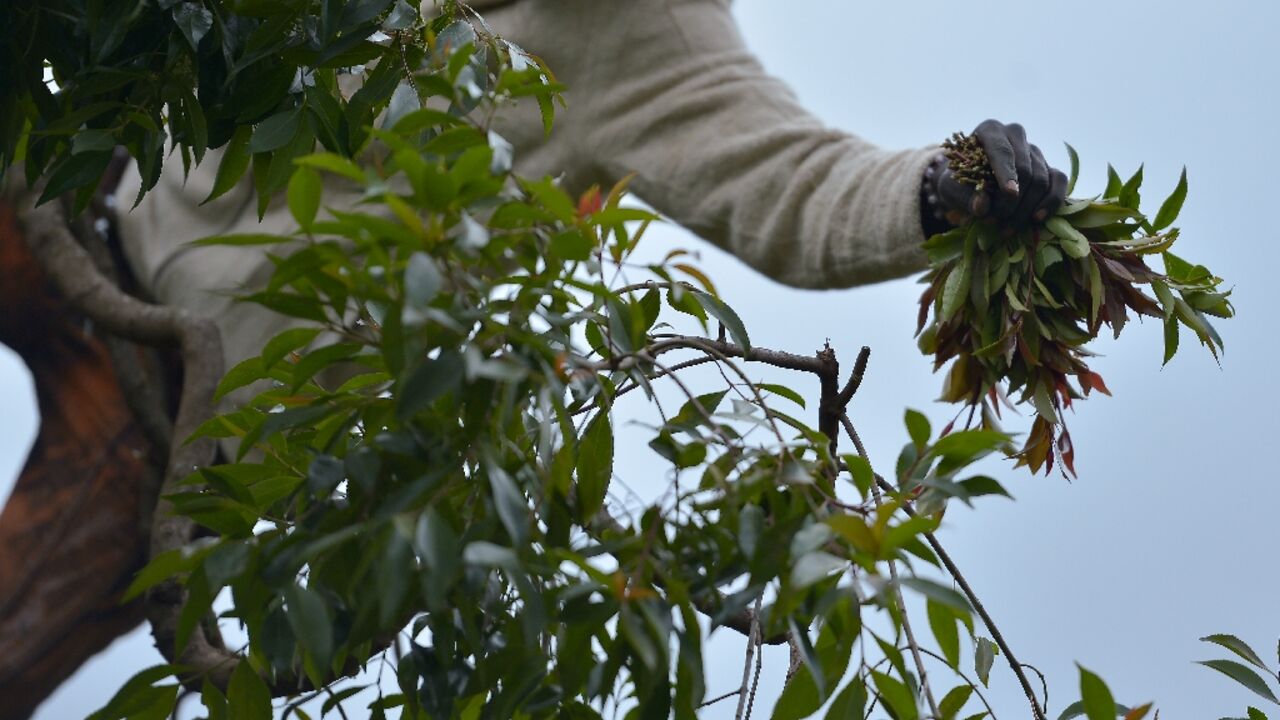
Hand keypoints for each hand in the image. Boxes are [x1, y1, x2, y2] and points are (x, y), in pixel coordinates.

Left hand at [931, 119, 1067, 225]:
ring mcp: (1034, 151)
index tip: (1009, 193)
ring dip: (1024, 208)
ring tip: (1005, 229)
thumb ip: (964, 196)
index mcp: (989, 131)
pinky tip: (1036, 219)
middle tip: (995, 221)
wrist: (967, 185)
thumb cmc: (957, 182)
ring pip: (1040, 179)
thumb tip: (982, 206)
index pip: (1001, 150)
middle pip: (1024, 168)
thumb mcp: (951, 189)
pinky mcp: (1048, 167)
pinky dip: (1050, 202)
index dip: (1006, 172)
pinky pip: (1058, 181)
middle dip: (1011, 200)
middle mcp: (1015, 135)